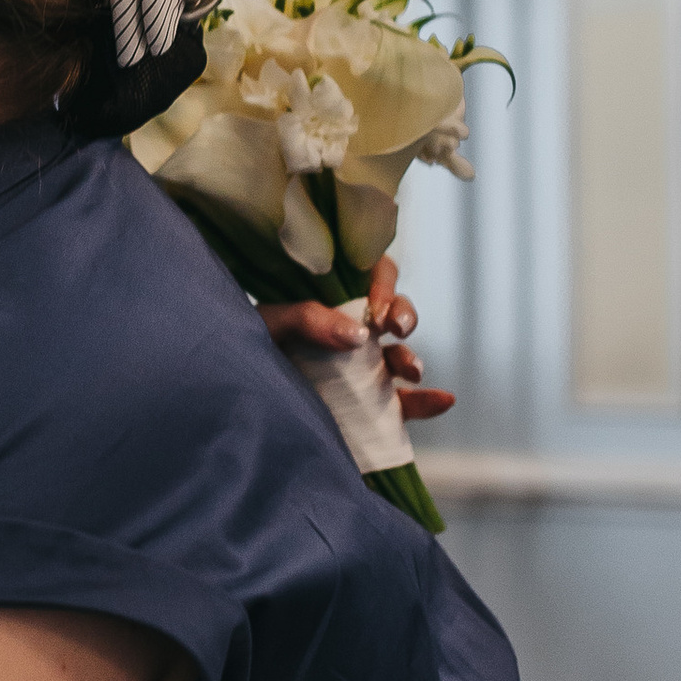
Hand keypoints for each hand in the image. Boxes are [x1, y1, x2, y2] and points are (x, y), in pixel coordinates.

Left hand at [261, 258, 454, 423]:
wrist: (236, 402)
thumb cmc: (245, 351)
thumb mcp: (267, 325)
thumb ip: (306, 319)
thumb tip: (359, 335)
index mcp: (328, 301)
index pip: (370, 275)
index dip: (384, 284)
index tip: (377, 310)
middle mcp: (350, 332)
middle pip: (393, 312)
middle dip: (403, 314)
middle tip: (394, 327)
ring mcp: (361, 369)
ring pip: (401, 355)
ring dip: (411, 358)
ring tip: (409, 370)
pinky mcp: (368, 406)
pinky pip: (405, 402)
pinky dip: (428, 402)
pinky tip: (445, 400)